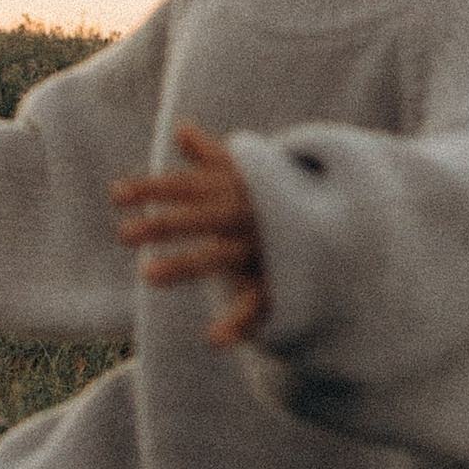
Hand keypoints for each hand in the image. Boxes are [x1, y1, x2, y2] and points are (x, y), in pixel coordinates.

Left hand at [112, 123, 269, 348]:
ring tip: (146, 276)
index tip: (115, 195)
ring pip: (222, 256)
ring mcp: (268, 246)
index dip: (152, 189)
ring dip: (185, 265)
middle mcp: (251, 214)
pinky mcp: (287, 277)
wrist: (354, 219)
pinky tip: (214, 340)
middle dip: (164, 223)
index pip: (189, 186)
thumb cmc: (291, 195)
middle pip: (202, 217)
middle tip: (122, 234)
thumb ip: (213, 158)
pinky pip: (259, 301)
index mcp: (238, 190)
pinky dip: (240, 322)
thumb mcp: (253, 172)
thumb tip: (181, 129)